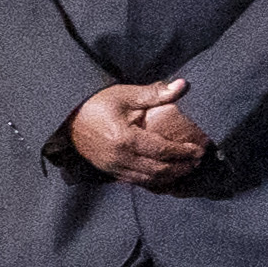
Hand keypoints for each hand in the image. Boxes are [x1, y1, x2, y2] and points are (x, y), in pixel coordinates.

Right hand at [66, 80, 208, 187]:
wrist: (68, 117)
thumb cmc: (97, 103)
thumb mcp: (126, 95)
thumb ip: (155, 93)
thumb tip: (182, 84)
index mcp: (124, 139)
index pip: (161, 151)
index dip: (183, 152)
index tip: (199, 149)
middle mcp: (119, 157)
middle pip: (158, 170)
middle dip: (181, 167)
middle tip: (197, 161)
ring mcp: (113, 167)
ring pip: (148, 180)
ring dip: (170, 177)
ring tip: (187, 168)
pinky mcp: (109, 171)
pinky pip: (136, 182)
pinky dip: (154, 181)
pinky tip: (167, 176)